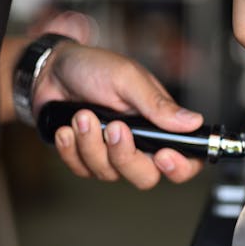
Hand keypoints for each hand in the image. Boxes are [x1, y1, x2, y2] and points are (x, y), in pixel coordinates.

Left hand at [32, 40, 203, 188]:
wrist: (51, 71)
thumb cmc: (94, 69)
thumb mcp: (128, 79)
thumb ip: (158, 105)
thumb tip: (193, 122)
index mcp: (159, 125)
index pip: (186, 159)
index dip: (180, 167)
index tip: (163, 155)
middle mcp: (140, 144)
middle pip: (146, 177)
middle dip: (125, 156)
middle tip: (114, 127)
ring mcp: (113, 155)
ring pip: (111, 174)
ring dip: (92, 145)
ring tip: (82, 115)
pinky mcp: (87, 159)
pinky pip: (83, 171)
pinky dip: (72, 149)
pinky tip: (68, 128)